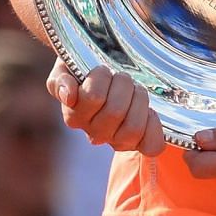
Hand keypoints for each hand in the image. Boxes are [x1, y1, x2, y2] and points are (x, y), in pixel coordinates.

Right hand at [48, 61, 164, 155]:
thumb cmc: (88, 72)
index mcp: (75, 116)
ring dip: (139, 101)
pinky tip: (150, 112)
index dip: (101, 78)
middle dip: (124, 85)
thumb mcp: (67, 68)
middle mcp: (94, 133)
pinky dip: (154, 128)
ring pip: (133, 128)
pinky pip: (151, 146)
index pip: (93, 97)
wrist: (108, 69)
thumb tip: (69, 96)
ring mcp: (116, 140)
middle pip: (115, 111)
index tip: (102, 70)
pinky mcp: (138, 143)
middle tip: (122, 77)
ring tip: (136, 90)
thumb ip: (61, 81)